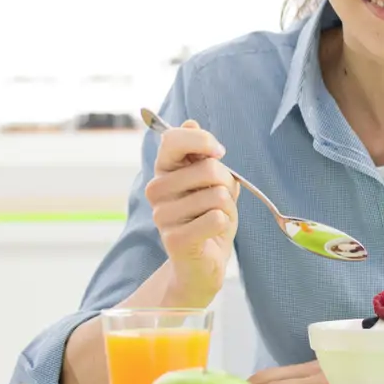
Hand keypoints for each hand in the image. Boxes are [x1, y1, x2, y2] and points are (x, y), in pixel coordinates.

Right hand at [143, 119, 239, 305]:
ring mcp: (162, 216)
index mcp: (163, 170)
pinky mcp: (174, 239)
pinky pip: (216, 219)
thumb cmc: (209, 215)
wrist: (203, 262)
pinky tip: (212, 233)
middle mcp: (156, 190)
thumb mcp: (211, 180)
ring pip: (218, 196)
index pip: (173, 138)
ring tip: (214, 218)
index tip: (219, 152)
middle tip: (219, 200)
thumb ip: (203, 153)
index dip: (202, 140)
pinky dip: (224, 224)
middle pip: (209, 169)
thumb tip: (190, 121)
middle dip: (226, 184)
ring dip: (227, 208)